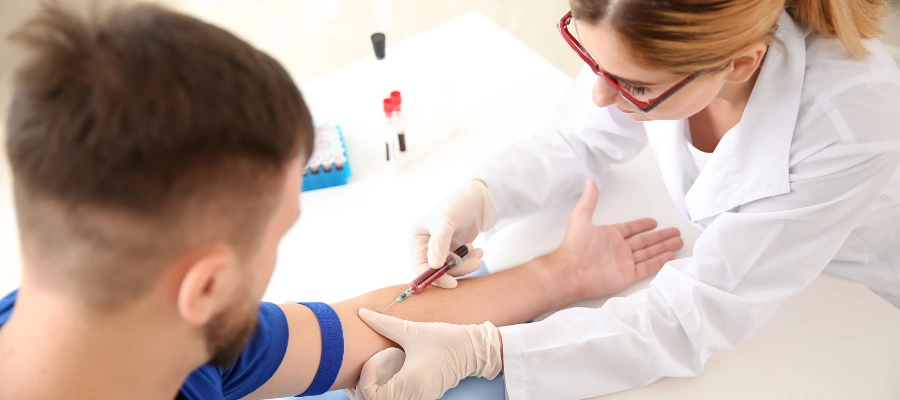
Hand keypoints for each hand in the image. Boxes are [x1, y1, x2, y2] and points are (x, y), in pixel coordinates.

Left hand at [347, 309, 501, 399]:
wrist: (473, 350)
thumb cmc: (446, 340)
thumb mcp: (413, 331)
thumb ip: (384, 323)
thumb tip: (363, 313)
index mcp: (408, 385)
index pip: (372, 397)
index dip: (365, 379)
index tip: (371, 360)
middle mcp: (412, 397)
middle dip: (365, 387)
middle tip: (367, 367)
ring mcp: (418, 399)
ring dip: (375, 390)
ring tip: (376, 370)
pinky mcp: (422, 397)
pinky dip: (387, 391)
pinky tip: (389, 373)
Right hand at [409, 180, 495, 287]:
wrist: (480, 198)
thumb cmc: (459, 204)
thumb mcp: (446, 221)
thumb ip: (439, 243)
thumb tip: (433, 266)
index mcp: (417, 237)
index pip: (419, 265)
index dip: (432, 277)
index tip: (451, 282)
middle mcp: (426, 245)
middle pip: (435, 270)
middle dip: (455, 270)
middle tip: (473, 265)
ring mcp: (441, 248)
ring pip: (450, 268)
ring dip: (466, 265)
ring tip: (479, 255)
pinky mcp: (455, 250)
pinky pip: (461, 264)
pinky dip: (470, 260)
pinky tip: (478, 251)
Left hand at [552, 179, 682, 300]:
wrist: (572, 272)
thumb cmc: (576, 245)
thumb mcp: (581, 217)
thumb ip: (590, 200)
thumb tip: (590, 180)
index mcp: (610, 235)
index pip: (631, 229)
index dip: (642, 225)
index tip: (655, 222)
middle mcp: (619, 248)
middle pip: (645, 241)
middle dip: (660, 236)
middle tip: (676, 232)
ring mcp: (624, 262)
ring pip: (649, 253)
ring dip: (664, 247)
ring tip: (679, 242)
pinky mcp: (628, 276)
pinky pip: (647, 267)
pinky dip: (660, 261)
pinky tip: (671, 256)